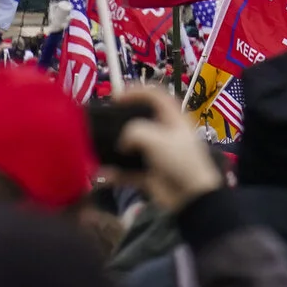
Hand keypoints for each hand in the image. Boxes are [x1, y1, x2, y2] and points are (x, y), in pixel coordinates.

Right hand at [112, 87, 223, 212]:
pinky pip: (128, 171)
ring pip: (131, 147)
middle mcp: (165, 134)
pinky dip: (115, 174)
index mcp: (173, 119)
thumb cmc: (179, 160)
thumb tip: (123, 142)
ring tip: (95, 149)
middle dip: (120, 121)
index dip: (137, 91)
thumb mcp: (156, 139)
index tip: (116, 97)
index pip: (157, 95)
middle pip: (140, 120)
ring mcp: (157, 154)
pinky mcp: (150, 173)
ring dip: (113, 150)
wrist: (191, 196)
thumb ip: (134, 132)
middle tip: (102, 123)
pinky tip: (101, 176)